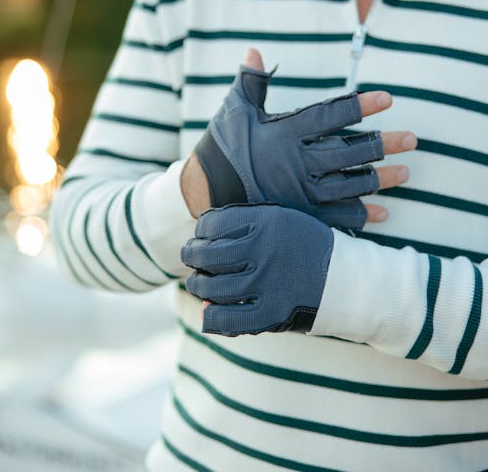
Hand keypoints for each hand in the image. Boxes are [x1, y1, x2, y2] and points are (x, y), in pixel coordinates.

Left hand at [182, 203, 333, 335]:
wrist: (347, 280)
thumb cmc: (306, 247)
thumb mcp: (282, 219)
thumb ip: (244, 223)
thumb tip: (201, 241)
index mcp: (265, 222)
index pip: (212, 224)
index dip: (200, 231)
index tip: (201, 236)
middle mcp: (263, 250)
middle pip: (206, 255)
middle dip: (192, 256)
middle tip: (192, 259)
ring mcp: (266, 283)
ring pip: (210, 287)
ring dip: (198, 286)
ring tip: (199, 283)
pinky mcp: (271, 313)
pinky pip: (226, 319)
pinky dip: (211, 316)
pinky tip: (209, 310)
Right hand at [183, 49, 415, 230]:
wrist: (202, 194)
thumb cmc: (221, 148)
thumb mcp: (234, 110)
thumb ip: (250, 81)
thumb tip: (254, 51)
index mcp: (284, 133)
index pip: (330, 115)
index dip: (360, 106)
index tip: (387, 99)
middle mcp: (297, 162)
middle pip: (348, 152)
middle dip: (382, 145)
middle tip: (412, 139)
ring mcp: (299, 192)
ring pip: (349, 184)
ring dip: (380, 179)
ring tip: (407, 173)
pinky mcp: (298, 215)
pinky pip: (335, 217)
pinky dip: (360, 216)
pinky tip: (382, 213)